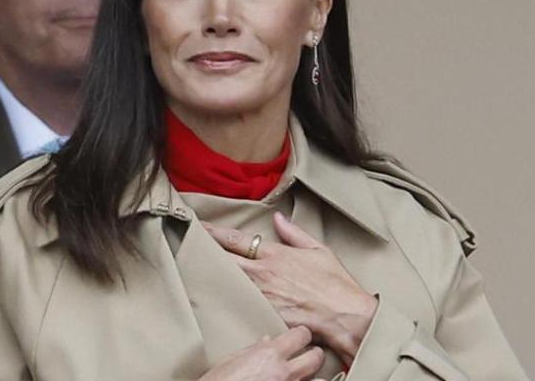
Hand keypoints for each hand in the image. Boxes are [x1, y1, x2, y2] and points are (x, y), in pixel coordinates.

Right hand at [199, 326, 325, 380]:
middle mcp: (283, 372)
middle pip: (316, 358)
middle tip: (310, 356)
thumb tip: (266, 341)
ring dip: (313, 378)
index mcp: (268, 354)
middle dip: (315, 356)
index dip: (302, 336)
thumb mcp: (230, 362)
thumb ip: (252, 350)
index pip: (301, 335)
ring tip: (305, 377)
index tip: (299, 338)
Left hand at [204, 212, 377, 366]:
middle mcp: (264, 273)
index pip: (237, 240)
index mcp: (276, 254)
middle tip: (189, 244)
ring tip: (195, 267)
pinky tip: (215, 296)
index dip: (215, 232)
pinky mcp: (263, 314)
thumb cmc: (336, 285)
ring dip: (212, 273)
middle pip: (224, 259)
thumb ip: (295, 233)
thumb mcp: (319, 250)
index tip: (201, 227)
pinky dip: (226, 297)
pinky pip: (238, 303)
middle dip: (205, 250)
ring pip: (227, 281)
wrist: (345, 316)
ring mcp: (262, 295)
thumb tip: (278, 218)